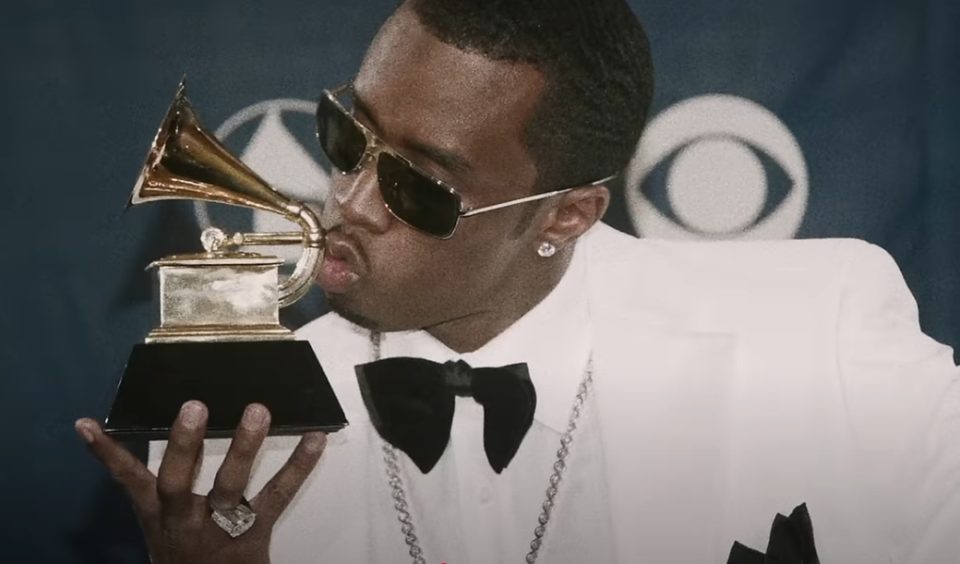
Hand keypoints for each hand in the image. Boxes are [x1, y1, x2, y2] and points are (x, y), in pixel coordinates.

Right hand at [75, 401, 326, 563]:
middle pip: (179, 482)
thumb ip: (168, 486)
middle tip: (194, 406)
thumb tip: (175, 430)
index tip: (88, 423)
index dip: (107, 454)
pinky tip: (315, 438)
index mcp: (159, 515)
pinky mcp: (256, 531)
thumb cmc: (188, 554)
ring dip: (243, 447)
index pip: (128, 480)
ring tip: (257, 410)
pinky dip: (300, 465)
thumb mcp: (165, 526)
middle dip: (184, 445)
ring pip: (231, 486)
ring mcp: (221, 526)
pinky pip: (279, 495)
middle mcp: (185, 519)